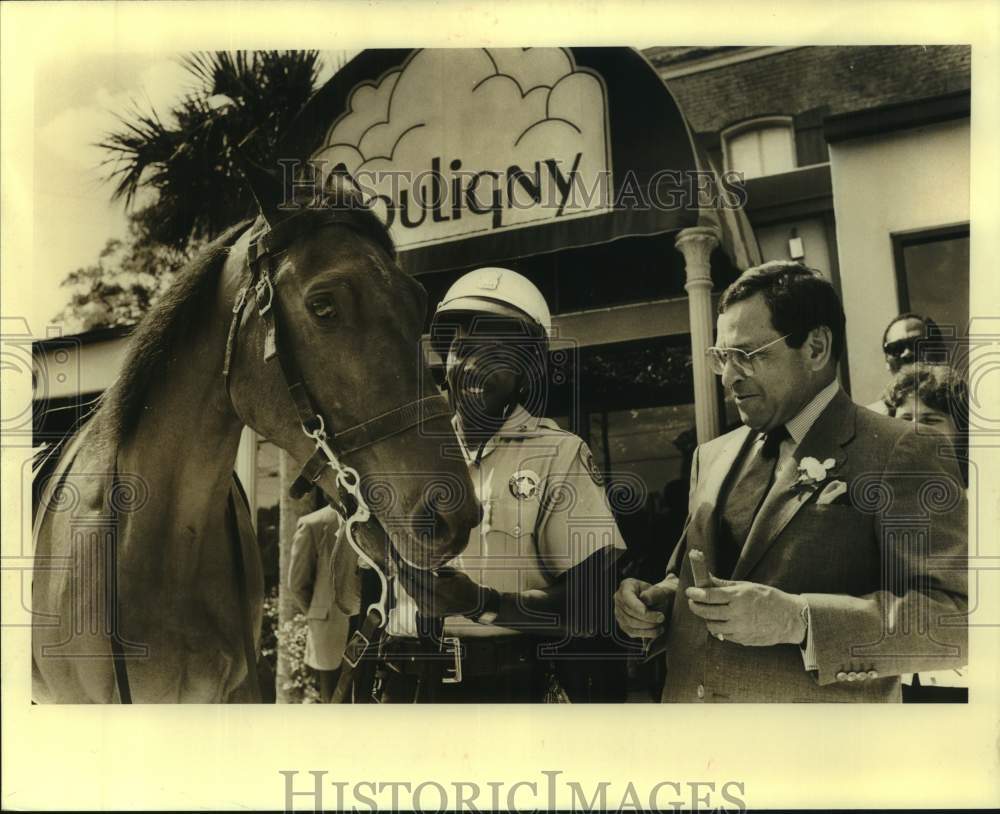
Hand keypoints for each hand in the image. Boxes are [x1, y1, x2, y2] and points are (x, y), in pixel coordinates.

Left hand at [396, 563, 487, 618]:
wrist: (473, 604)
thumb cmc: (465, 585)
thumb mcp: (454, 572)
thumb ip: (437, 569)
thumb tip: (422, 562)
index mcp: (442, 588)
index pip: (420, 577)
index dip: (409, 569)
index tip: (402, 561)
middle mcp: (435, 601)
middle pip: (412, 588)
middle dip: (403, 576)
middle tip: (397, 566)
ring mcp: (432, 609)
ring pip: (413, 595)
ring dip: (406, 584)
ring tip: (401, 573)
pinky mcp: (430, 614)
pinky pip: (416, 601)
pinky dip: (413, 592)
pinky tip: (410, 584)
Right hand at [614, 576, 676, 638]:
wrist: (657, 603)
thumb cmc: (658, 595)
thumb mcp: (659, 591)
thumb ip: (654, 594)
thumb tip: (645, 598)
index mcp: (626, 586)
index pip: (627, 598)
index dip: (637, 606)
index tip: (647, 611)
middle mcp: (618, 599)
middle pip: (629, 613)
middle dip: (647, 618)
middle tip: (662, 618)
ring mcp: (618, 613)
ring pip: (630, 624)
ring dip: (647, 627)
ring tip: (661, 626)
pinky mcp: (623, 625)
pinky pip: (632, 632)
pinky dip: (645, 633)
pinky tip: (656, 631)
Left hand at [685, 574, 806, 646]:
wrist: (790, 619)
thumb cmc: (768, 598)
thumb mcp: (748, 586)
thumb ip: (725, 585)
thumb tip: (706, 578)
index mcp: (739, 597)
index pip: (709, 595)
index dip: (696, 593)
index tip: (689, 591)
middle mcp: (738, 614)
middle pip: (706, 612)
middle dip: (695, 606)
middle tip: (693, 602)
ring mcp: (740, 629)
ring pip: (712, 626)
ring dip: (707, 619)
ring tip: (709, 612)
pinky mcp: (743, 640)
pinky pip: (723, 635)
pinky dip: (719, 628)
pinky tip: (722, 621)